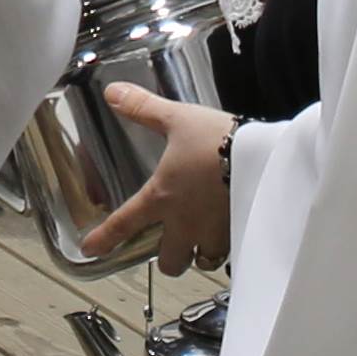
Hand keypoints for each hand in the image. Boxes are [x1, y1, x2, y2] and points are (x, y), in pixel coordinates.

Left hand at [77, 88, 236, 271]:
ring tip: (202, 241)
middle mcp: (185, 224)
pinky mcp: (241, 234)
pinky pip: (229, 252)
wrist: (265, 156)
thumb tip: (113, 93)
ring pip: (201, 262)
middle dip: (168, 259)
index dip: (104, 239)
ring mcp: (214, 234)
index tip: (91, 249)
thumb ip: (144, 109)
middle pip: (169, 263)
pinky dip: (226, 247)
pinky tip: (231, 232)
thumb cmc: (218, 139)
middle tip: (171, 244)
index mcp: (162, 198)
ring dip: (198, 255)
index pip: (124, 224)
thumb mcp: (177, 119)